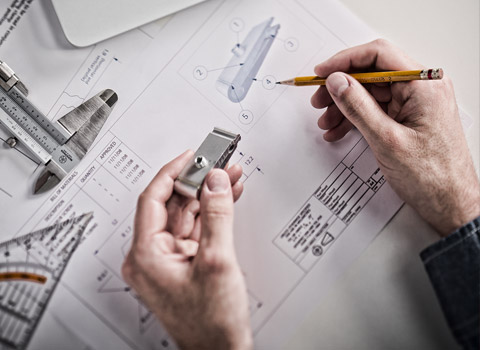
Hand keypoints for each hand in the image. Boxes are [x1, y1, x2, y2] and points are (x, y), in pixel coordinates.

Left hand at [122, 150, 252, 349]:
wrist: (221, 349)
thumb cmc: (211, 322)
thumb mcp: (216, 261)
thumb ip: (217, 215)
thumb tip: (215, 182)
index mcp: (146, 255)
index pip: (153, 199)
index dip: (172, 172)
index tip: (190, 156)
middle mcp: (151, 256)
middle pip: (172, 205)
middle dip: (198, 182)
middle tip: (217, 163)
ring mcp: (168, 259)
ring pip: (186, 215)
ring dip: (208, 195)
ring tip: (229, 176)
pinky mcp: (183, 262)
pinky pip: (195, 228)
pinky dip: (211, 213)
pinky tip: (226, 197)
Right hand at [311, 39, 479, 235]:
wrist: (449, 203)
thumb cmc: (432, 176)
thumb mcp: (386, 139)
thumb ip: (358, 107)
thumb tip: (337, 82)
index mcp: (424, 85)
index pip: (379, 55)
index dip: (345, 60)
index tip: (322, 72)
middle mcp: (422, 88)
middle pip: (372, 75)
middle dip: (341, 88)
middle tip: (319, 99)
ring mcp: (416, 103)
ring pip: (371, 93)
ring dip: (345, 106)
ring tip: (327, 121)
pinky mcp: (409, 117)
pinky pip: (377, 109)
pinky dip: (356, 118)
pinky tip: (340, 130)